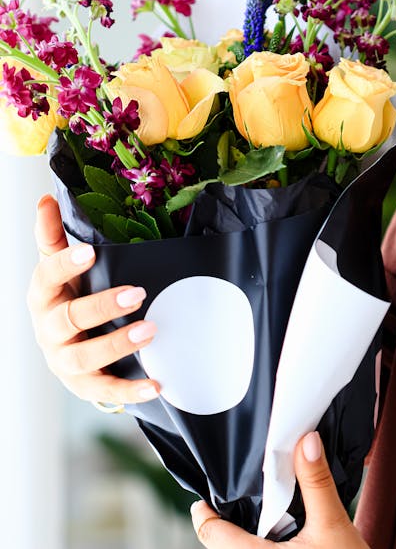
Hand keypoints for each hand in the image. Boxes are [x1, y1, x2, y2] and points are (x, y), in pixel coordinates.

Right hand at [27, 193, 160, 404]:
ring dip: (117, 345)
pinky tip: (156, 384)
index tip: (89, 251)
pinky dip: (129, 391)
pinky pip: (105, 391)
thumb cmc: (66, 298)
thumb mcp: (58, 268)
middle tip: (137, 293)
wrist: (64, 346)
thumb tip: (46, 198)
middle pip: (68, 319)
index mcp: (43, 296)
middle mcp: (49, 330)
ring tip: (150, 331)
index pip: (46, 276)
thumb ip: (53, 235)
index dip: (66, 265)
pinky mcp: (82, 386)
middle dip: (102, 306)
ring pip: (85, 357)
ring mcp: (63, 361)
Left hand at [191, 431, 368, 547]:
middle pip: (223, 542)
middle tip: (241, 490)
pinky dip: (263, 542)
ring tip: (264, 507)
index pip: (210, 534)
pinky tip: (281, 530)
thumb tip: (306, 440)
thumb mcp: (333, 525)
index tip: (205, 493)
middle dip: (231, 515)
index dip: (204, 511)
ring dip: (249, 531)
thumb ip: (316, 482)